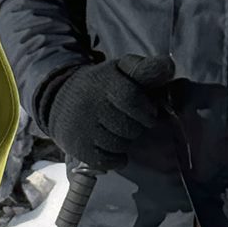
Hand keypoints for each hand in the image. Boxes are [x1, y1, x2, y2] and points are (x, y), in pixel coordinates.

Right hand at [44, 54, 175, 172]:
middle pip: (129, 127)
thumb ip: (145, 68)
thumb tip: (169, 66)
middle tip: (129, 121)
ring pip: (119, 145)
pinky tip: (112, 147)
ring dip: (125, 141)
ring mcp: (83, 128)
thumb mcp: (121, 69)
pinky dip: (115, 158)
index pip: (131, 98)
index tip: (148, 112)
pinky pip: (107, 160)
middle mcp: (91, 105)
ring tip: (117, 131)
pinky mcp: (77, 147)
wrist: (58, 98)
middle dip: (136, 127)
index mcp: (104, 82)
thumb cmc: (99, 85)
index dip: (146, 110)